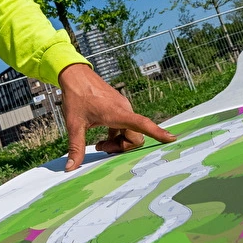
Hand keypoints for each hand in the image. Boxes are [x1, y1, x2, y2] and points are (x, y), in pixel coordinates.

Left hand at [58, 63, 174, 171]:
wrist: (75, 75)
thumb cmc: (76, 97)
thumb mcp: (73, 124)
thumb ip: (75, 147)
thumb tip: (70, 168)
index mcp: (117, 113)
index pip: (142, 124)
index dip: (157, 132)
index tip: (171, 138)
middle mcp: (124, 110)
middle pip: (135, 136)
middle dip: (121, 147)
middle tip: (100, 147)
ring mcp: (123, 108)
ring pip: (130, 132)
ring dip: (118, 142)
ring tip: (99, 144)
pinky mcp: (119, 108)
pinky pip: (125, 126)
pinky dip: (116, 134)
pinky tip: (102, 137)